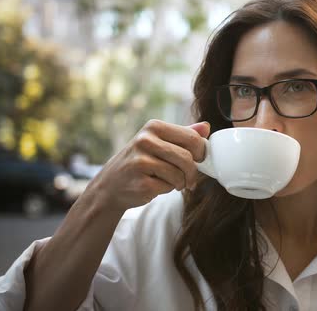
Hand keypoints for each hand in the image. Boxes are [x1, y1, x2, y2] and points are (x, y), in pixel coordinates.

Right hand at [80, 120, 210, 211]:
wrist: (110, 186)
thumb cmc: (140, 163)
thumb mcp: (159, 143)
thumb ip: (183, 135)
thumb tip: (206, 127)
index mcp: (153, 126)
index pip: (192, 137)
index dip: (201, 152)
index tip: (198, 160)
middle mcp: (145, 140)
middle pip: (188, 158)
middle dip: (191, 172)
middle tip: (187, 179)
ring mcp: (141, 161)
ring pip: (179, 174)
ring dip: (179, 183)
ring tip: (168, 181)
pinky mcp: (141, 182)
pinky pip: (168, 187)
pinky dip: (166, 190)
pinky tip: (154, 186)